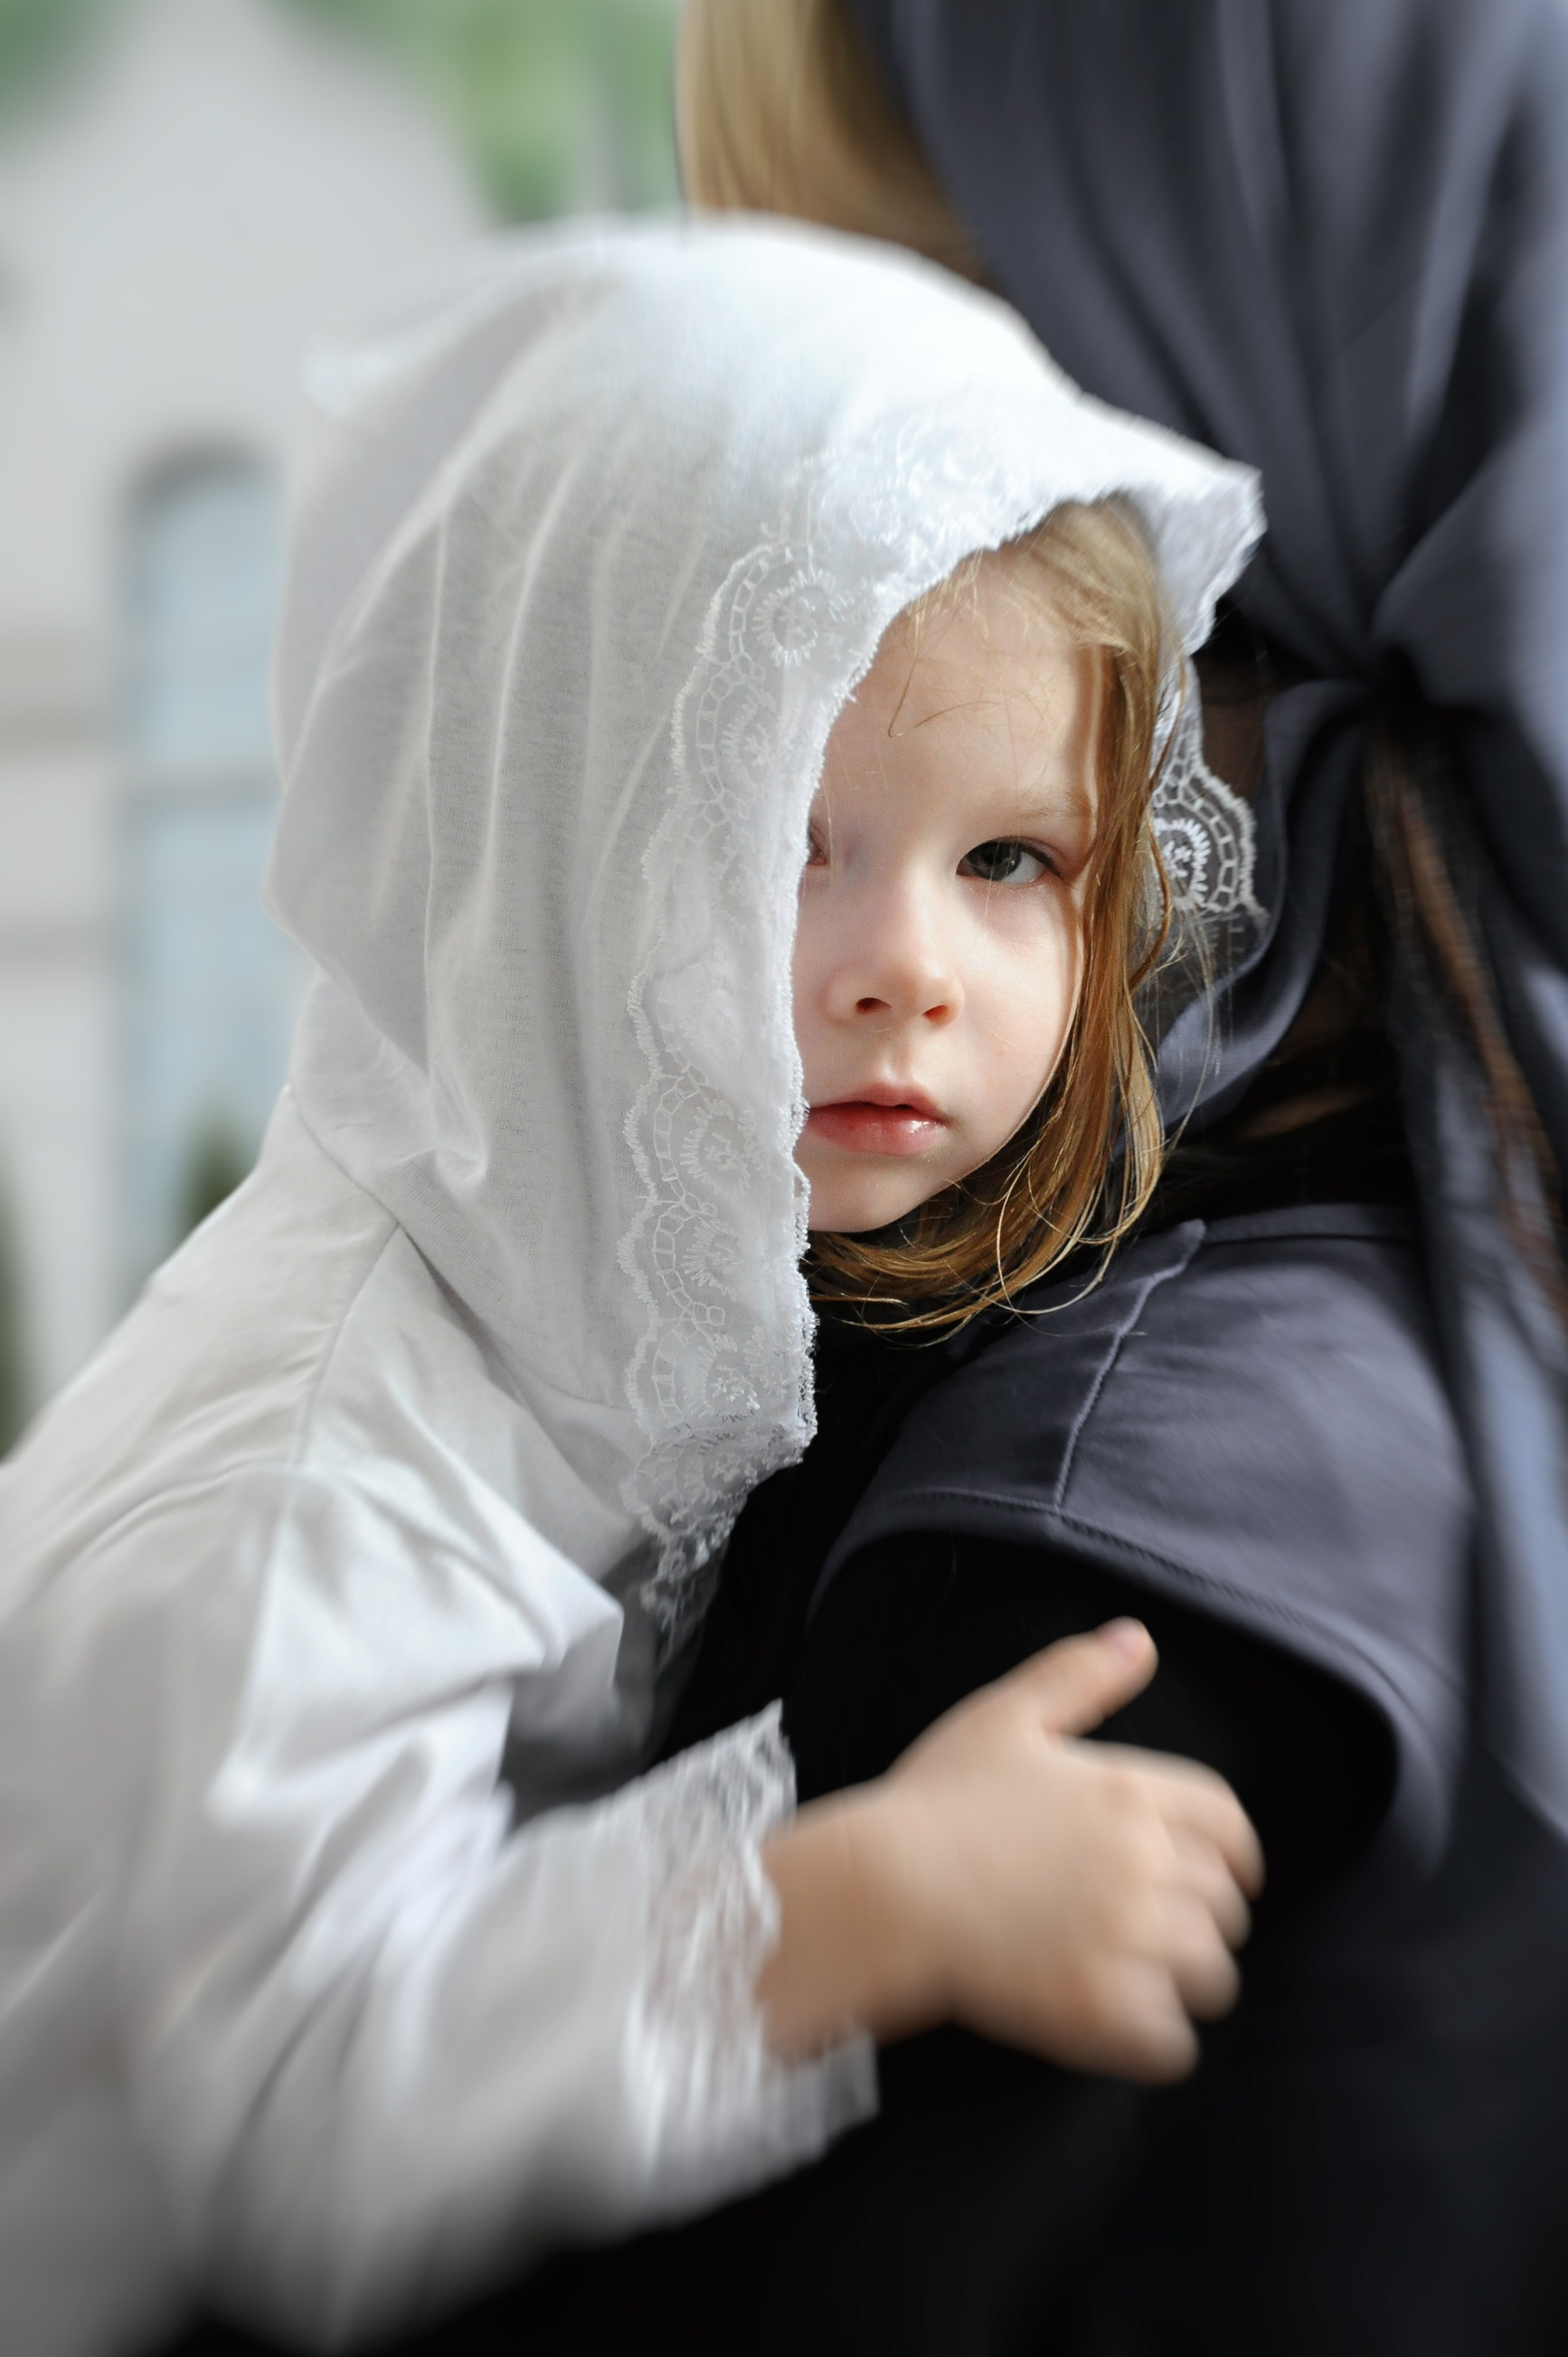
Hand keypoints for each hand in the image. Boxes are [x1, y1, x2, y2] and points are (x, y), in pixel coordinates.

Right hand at [759, 1622, 1262, 2081]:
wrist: (885, 1887)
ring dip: (1184, 1982)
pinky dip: (1155, 2042)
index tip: (1223, 1877)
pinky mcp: (1102, 2010)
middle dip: (1200, 1921)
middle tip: (1154, 1932)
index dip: (1233, 1856)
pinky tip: (1119, 2027)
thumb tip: (1139, 1639)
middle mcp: (1147, 1866)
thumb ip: (1078, 1674)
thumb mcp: (1004, 1717)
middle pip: (1226, 1908)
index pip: (1230, 1828)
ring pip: (1211, 1977)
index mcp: (1132, 1793)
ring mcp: (1129, 1941)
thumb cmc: (935, 1802)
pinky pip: (1171, 2045)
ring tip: (1139, 1980)